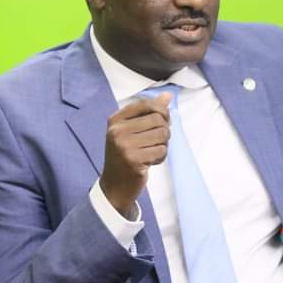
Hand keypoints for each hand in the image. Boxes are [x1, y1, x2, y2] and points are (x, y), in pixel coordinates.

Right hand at [99, 92, 172, 217]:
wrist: (114, 186)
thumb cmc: (125, 156)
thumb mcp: (131, 131)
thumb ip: (148, 113)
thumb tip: (167, 96)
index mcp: (115, 120)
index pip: (145, 104)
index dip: (161, 109)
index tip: (165, 119)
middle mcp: (117, 131)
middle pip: (157, 119)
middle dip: (164, 130)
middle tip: (158, 141)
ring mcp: (124, 146)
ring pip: (162, 135)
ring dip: (164, 145)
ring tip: (153, 151)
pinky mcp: (134, 160)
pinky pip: (161, 151)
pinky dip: (161, 156)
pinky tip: (151, 161)